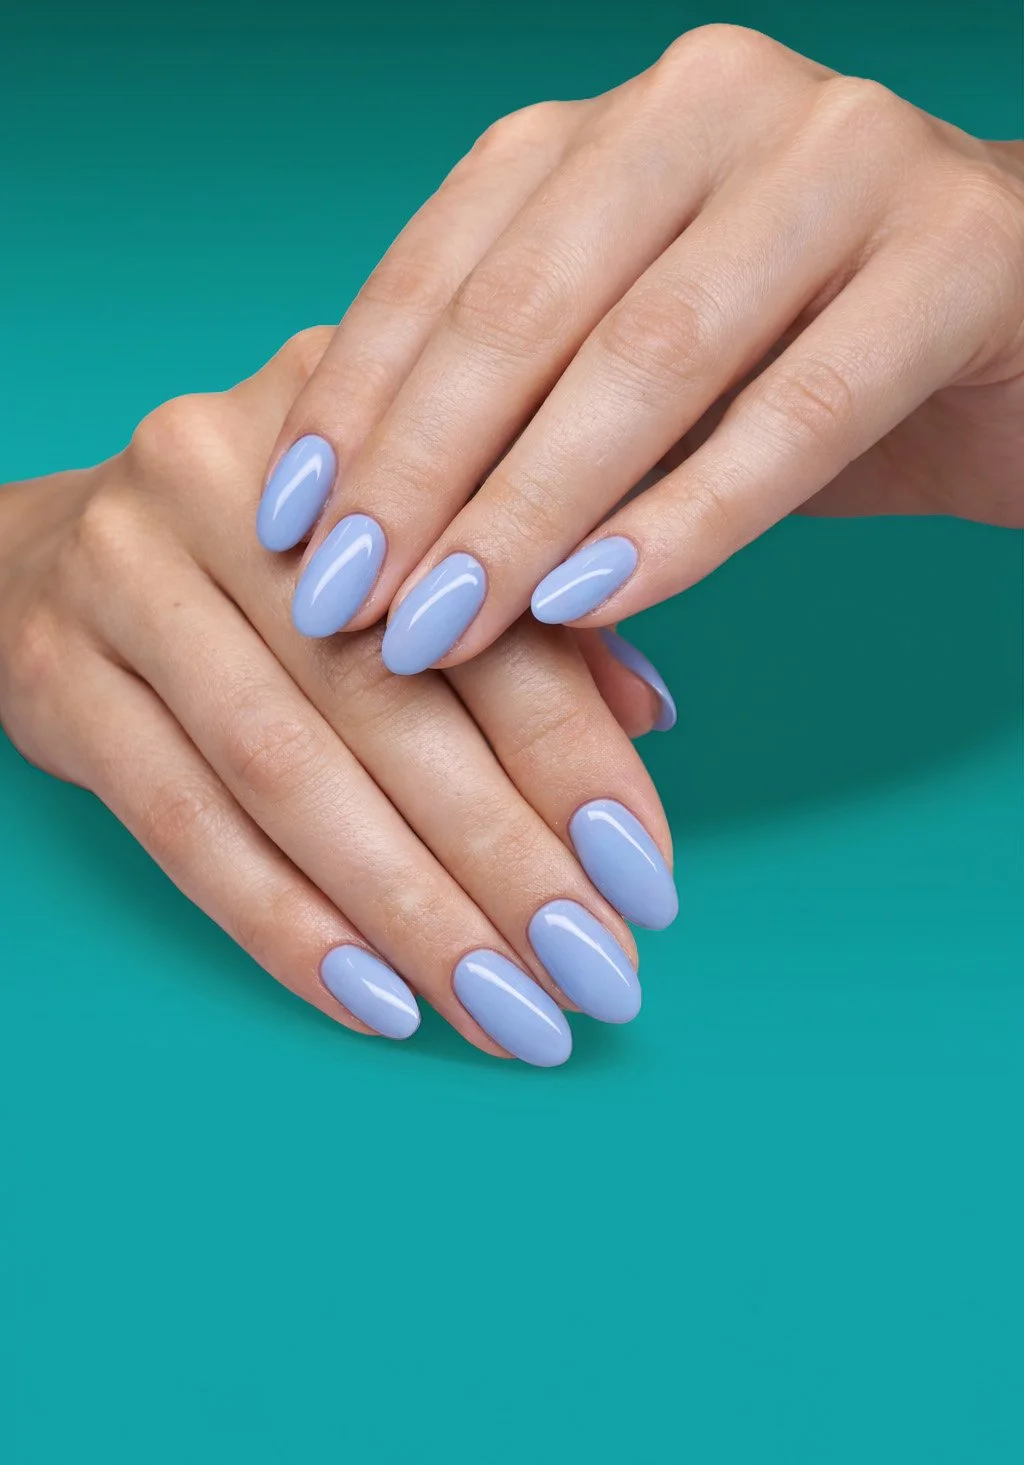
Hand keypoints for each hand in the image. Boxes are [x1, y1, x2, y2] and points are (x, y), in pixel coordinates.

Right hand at [0, 331, 677, 1067]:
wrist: (56, 555)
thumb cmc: (279, 561)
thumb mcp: (412, 547)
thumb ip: (528, 616)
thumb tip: (645, 719)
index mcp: (352, 429)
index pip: (486, 610)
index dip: (574, 757)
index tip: (644, 880)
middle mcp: (221, 475)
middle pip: (387, 701)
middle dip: (505, 860)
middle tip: (591, 976)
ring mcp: (124, 573)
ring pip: (287, 776)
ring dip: (409, 915)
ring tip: (502, 1013)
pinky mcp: (55, 671)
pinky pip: (181, 826)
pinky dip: (285, 925)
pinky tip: (375, 1001)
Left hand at [261, 24, 1023, 672]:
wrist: (1014, 340)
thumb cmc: (797, 366)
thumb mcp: (636, 379)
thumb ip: (524, 417)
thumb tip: (365, 537)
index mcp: (617, 125)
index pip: (449, 263)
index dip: (358, 402)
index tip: (289, 531)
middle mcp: (715, 104)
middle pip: (527, 308)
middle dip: (422, 472)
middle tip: (351, 606)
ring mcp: (843, 160)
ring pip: (649, 356)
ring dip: (529, 511)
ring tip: (444, 628)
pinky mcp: (956, 252)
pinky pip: (798, 414)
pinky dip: (684, 522)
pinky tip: (592, 606)